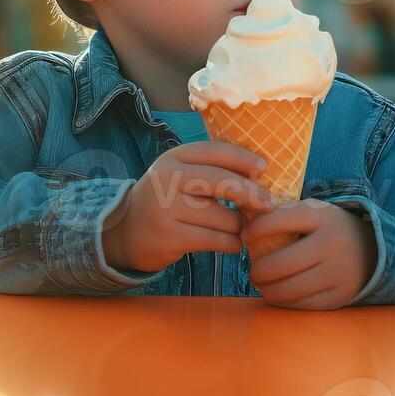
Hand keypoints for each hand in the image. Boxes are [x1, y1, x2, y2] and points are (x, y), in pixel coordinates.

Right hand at [102, 142, 276, 273]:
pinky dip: (232, 244)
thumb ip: (210, 170)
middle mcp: (167, 179)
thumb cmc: (165, 200)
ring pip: (223, 217)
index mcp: (173, 158)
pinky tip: (232, 244)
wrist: (124, 231)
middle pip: (221, 182)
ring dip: (238, 226)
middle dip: (251, 193)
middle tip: (269, 203)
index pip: (213, 151)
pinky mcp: (170, 238)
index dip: (242, 158)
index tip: (264, 168)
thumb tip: (259, 176)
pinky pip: (217, 240)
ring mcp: (166, 209)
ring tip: (236, 228)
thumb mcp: (179, 175)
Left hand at [243, 199, 378, 309]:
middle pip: (281, 263)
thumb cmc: (327, 228)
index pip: (280, 220)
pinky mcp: (340, 296)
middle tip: (253, 271)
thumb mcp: (312, 212)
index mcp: (322, 216)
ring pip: (289, 289)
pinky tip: (279, 293)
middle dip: (258, 270)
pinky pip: (301, 304)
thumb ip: (282, 214)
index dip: (256, 229)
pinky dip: (284, 301)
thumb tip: (240, 216)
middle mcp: (332, 243)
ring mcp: (338, 272)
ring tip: (262, 283)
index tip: (245, 236)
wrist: (371, 249)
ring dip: (267, 289)